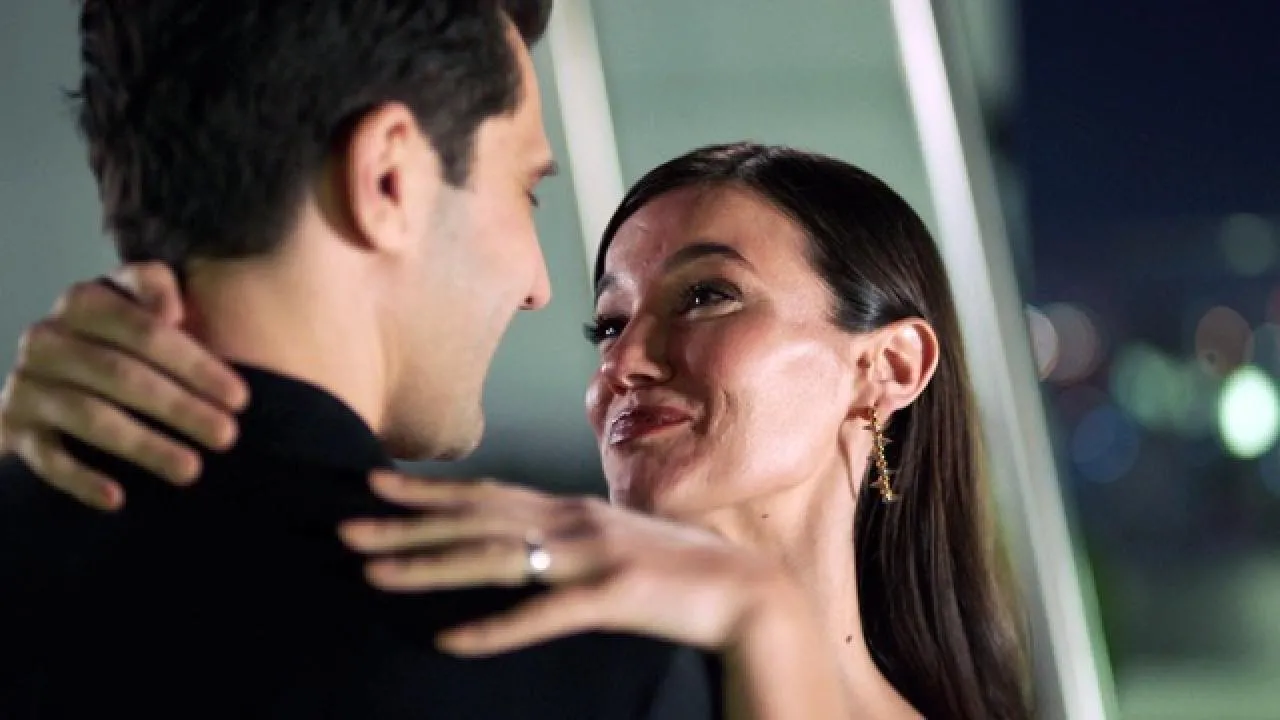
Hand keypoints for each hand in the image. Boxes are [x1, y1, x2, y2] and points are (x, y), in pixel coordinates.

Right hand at [0, 263, 246, 509]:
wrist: (53, 380)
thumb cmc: (121, 343)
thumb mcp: (136, 304)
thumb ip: (154, 287)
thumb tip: (170, 311)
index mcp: (83, 301)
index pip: (144, 331)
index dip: (195, 364)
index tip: (239, 398)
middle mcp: (46, 339)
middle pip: (120, 374)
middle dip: (179, 407)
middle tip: (226, 437)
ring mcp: (26, 385)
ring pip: (89, 416)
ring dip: (144, 445)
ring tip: (191, 469)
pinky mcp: (11, 429)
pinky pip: (46, 458)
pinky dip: (81, 479)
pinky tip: (117, 499)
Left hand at [339, 471, 792, 655]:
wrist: (745, 591)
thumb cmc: (679, 567)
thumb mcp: (616, 538)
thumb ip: (572, 534)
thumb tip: (531, 539)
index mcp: (569, 509)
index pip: (484, 493)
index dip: (427, 491)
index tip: (373, 484)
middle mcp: (571, 522)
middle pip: (473, 520)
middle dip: (406, 524)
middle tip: (344, 527)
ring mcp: (590, 557)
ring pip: (493, 559)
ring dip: (429, 567)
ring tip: (373, 574)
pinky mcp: (611, 598)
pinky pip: (542, 615)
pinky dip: (494, 628)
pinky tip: (451, 641)